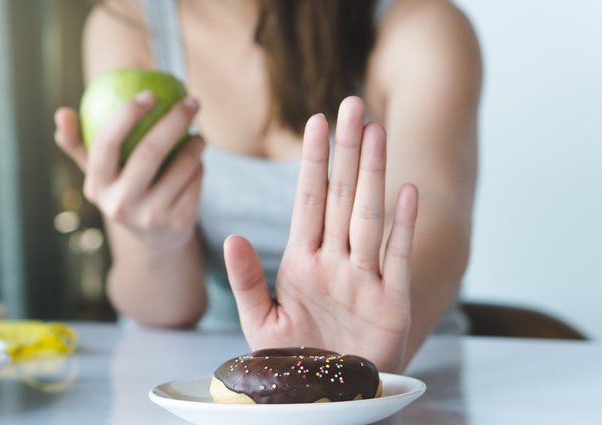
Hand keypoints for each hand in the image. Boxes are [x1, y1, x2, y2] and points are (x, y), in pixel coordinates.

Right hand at [54, 91, 204, 249]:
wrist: (154, 241)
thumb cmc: (123, 192)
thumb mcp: (100, 175)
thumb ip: (79, 144)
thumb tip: (62, 113)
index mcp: (97, 187)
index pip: (105, 145)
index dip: (126, 116)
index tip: (148, 95)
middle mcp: (121, 205)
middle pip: (149, 152)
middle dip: (174, 120)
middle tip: (190, 102)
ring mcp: (151, 216)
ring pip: (181, 165)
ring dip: (195, 143)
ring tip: (197, 133)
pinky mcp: (178, 222)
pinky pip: (196, 180)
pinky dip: (200, 165)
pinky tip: (198, 159)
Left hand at [223, 96, 418, 372]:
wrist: (328, 398)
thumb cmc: (295, 360)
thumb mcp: (261, 321)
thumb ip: (247, 279)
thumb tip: (231, 236)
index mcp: (302, 262)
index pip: (308, 201)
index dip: (312, 162)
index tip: (315, 123)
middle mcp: (336, 262)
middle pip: (340, 197)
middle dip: (345, 152)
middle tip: (352, 106)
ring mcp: (365, 279)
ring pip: (368, 216)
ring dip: (372, 175)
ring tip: (376, 132)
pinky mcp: (391, 303)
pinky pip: (397, 258)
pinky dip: (403, 227)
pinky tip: (407, 191)